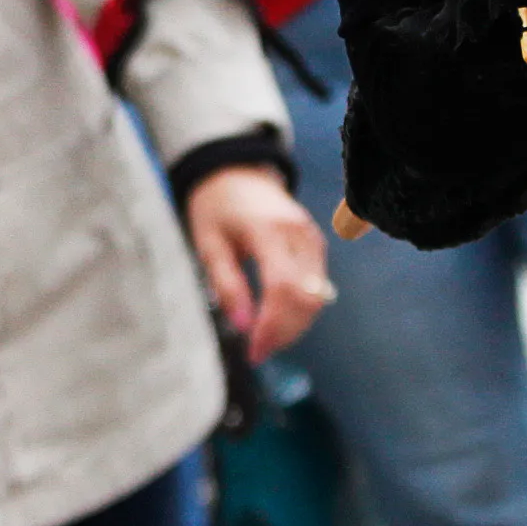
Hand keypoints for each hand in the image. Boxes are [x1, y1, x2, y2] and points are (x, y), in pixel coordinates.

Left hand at [186, 163, 331, 363]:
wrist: (236, 173)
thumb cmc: (217, 207)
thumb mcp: (209, 244)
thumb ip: (227, 285)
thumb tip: (243, 326)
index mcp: (268, 229)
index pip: (283, 288)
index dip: (272, 326)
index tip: (254, 351)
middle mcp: (299, 233)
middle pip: (307, 298)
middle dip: (285, 333)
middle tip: (257, 352)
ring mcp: (312, 238)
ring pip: (317, 297)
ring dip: (294, 326)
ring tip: (264, 339)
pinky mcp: (316, 245)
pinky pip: (317, 287)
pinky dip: (299, 310)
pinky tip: (276, 320)